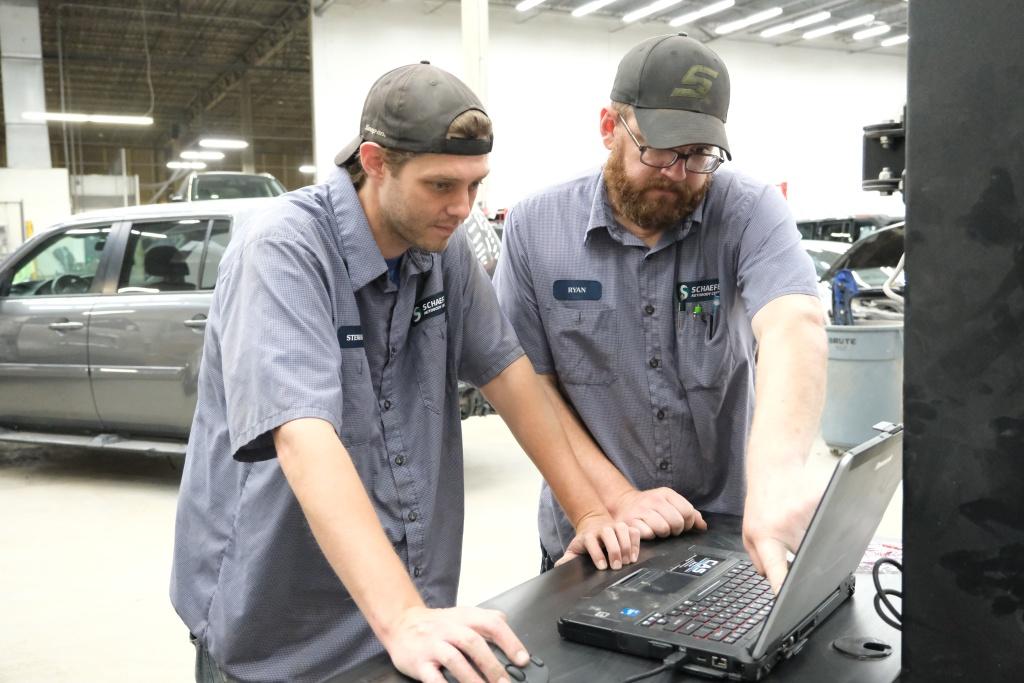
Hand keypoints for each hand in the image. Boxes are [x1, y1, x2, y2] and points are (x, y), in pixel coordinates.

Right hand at [384, 606, 529, 682]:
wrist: (401, 623)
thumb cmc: (435, 624)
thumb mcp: (462, 615)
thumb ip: (486, 620)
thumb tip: (511, 632)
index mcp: (464, 617)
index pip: (491, 623)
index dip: (510, 641)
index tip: (522, 659)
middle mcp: (448, 628)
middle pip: (473, 642)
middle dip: (492, 665)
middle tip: (505, 682)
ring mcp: (433, 645)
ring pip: (455, 660)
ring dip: (473, 679)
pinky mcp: (419, 663)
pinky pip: (433, 678)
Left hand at [555, 513, 639, 569]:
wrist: (592, 523)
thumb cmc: (585, 541)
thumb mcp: (574, 549)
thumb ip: (568, 558)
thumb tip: (560, 566)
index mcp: (588, 535)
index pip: (591, 542)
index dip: (597, 554)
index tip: (602, 567)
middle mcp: (602, 529)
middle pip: (608, 535)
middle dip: (614, 551)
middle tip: (617, 566)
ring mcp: (614, 526)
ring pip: (622, 530)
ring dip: (626, 546)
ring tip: (628, 561)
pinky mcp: (625, 527)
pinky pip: (633, 531)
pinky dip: (636, 542)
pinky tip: (634, 556)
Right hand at [609, 487, 706, 538]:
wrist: (623, 504)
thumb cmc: (650, 506)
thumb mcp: (669, 503)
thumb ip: (689, 513)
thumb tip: (702, 526)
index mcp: (666, 493)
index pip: (688, 511)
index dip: (688, 523)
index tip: (682, 525)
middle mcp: (654, 499)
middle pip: (677, 522)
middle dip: (676, 530)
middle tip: (670, 529)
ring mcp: (641, 510)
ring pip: (664, 529)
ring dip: (663, 534)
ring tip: (658, 530)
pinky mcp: (631, 521)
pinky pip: (649, 534)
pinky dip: (650, 536)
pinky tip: (647, 531)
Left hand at [742, 468, 823, 593]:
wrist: (773, 467)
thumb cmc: (762, 503)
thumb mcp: (749, 532)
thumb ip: (758, 559)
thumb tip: (774, 580)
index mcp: (765, 535)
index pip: (777, 567)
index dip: (785, 584)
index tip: (792, 599)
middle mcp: (785, 525)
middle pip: (806, 556)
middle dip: (805, 556)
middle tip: (796, 540)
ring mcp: (804, 511)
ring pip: (820, 539)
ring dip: (815, 536)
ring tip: (799, 520)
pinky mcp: (821, 499)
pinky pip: (831, 520)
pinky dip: (827, 520)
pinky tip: (810, 509)